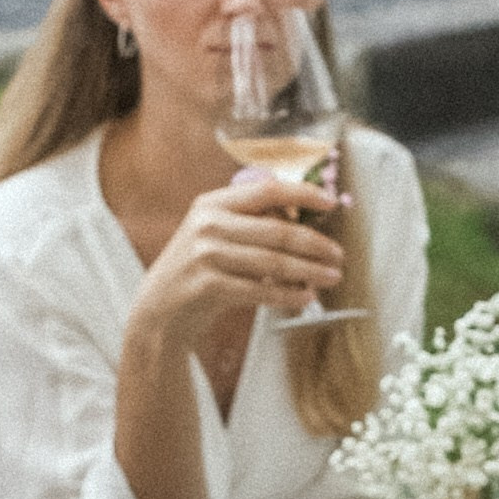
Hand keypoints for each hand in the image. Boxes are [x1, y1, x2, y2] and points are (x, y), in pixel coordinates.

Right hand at [130, 171, 344, 347]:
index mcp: (212, 203)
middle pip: (276, 230)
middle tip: (338, 255)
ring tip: (330, 277)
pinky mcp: (207, 285)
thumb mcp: (214, 234)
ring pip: (272, 262)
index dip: (302, 193)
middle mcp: (207, 224)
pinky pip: (260, 289)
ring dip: (308, 271)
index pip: (266, 190)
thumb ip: (250, 222)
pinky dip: (287, 295)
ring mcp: (205, 254)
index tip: (330, 202)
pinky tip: (305, 298)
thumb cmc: (198, 270)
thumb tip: (304, 222)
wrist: (160, 309)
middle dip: (315, 244)